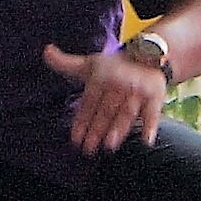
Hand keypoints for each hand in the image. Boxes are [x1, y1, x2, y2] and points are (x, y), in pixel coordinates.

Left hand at [44, 41, 167, 156]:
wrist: (148, 54)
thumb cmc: (113, 66)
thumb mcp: (88, 63)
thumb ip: (65, 62)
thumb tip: (46, 51)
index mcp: (100, 78)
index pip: (88, 104)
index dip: (81, 122)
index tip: (75, 139)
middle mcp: (118, 84)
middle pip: (106, 111)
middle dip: (96, 131)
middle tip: (88, 149)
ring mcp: (137, 91)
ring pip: (126, 113)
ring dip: (118, 129)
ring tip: (110, 145)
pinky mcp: (155, 96)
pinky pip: (153, 113)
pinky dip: (151, 126)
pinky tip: (147, 140)